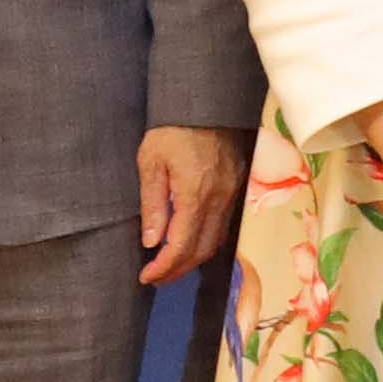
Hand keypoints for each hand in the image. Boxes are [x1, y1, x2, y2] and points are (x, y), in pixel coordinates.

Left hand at [136, 125, 248, 285]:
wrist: (206, 103)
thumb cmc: (171, 130)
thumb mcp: (151, 163)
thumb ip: (153, 204)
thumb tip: (151, 242)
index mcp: (195, 194)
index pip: (181, 245)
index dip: (164, 267)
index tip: (146, 276)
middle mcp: (218, 200)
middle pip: (202, 251)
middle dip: (178, 271)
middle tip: (155, 278)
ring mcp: (231, 195)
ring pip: (216, 242)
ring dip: (192, 260)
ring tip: (170, 266)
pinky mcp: (236, 189)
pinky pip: (223, 227)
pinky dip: (205, 243)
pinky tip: (190, 244)